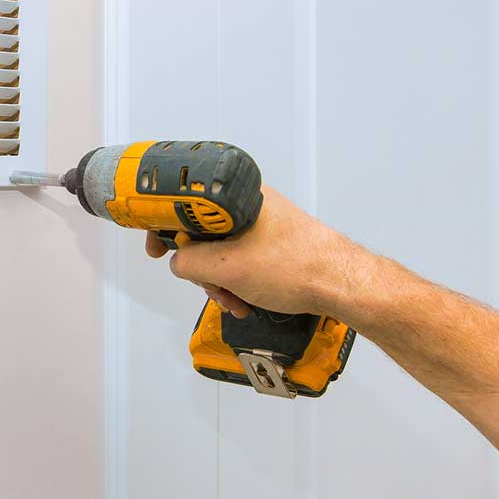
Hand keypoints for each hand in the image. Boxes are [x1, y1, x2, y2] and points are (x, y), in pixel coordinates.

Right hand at [143, 186, 372, 318]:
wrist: (342, 284)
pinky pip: (242, 260)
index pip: (184, 203)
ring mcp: (264, 225)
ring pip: (222, 251)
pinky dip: (238, 282)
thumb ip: (188, 261)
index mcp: (237, 197)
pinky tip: (246, 301)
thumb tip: (178, 262)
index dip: (164, 227)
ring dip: (221, 280)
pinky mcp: (274, 245)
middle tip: (207, 286)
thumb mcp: (226, 267)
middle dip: (200, 267)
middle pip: (202, 232)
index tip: (156, 248)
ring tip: (233, 300)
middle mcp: (249, 205)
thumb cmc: (295, 267)